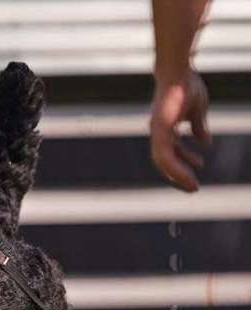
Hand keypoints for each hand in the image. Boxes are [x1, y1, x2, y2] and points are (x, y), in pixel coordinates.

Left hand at [149, 69, 210, 191]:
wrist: (178, 69)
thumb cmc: (186, 86)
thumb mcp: (197, 111)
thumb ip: (198, 127)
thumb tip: (205, 143)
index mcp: (165, 130)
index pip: (171, 153)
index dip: (183, 164)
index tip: (197, 171)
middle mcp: (158, 133)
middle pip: (165, 162)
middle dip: (178, 176)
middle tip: (193, 187)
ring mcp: (157, 131)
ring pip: (163, 162)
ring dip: (177, 176)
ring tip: (192, 186)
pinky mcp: (158, 129)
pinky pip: (164, 155)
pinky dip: (175, 167)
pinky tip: (187, 174)